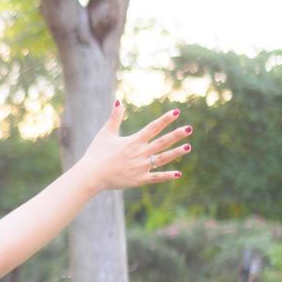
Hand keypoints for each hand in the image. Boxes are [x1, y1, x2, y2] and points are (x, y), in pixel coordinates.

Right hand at [78, 99, 192, 190]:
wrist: (91, 175)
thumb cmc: (96, 153)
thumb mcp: (105, 133)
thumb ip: (114, 118)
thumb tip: (118, 101)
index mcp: (133, 141)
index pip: (153, 128)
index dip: (165, 119)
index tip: (177, 112)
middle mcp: (139, 153)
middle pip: (162, 142)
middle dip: (176, 135)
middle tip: (189, 128)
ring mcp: (140, 167)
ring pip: (162, 158)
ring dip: (176, 153)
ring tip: (188, 147)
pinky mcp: (139, 179)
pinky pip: (156, 177)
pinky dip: (167, 176)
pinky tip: (178, 174)